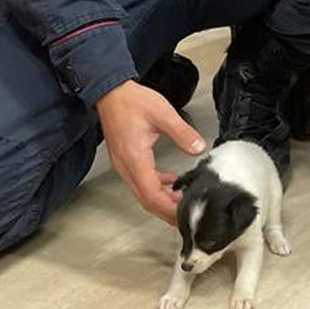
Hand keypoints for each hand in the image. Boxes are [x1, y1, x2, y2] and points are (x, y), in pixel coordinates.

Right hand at [96, 80, 205, 223]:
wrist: (111, 92)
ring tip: (183, 201)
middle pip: (146, 200)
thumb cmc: (132, 101)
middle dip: (167, 210)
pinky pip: (141, 181)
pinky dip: (157, 186)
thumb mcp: (163, 114)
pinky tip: (171, 182)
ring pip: (143, 192)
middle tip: (187, 216)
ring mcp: (124, 165)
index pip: (151, 195)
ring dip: (162, 200)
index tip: (184, 216)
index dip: (168, 208)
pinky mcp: (125, 160)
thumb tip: (198, 148)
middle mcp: (126, 167)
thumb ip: (183, 133)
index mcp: (135, 159)